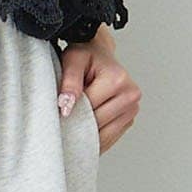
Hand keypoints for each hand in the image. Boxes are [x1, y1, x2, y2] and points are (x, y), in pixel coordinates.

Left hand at [56, 29, 140, 151]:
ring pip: (103, 136)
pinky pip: (108, 138)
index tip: (59, 110)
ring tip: (75, 120)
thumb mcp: (73, 60)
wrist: (98, 53)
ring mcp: (132, 109)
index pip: (88, 109)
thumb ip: (69, 82)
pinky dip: (94, 138)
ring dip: (86, 134)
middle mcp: (130, 95)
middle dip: (78, 123)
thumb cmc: (86, 55)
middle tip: (64, 116)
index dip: (70, 112)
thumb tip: (66, 106)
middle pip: (96, 124)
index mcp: (118, 80)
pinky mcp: (129, 119)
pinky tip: (85, 129)